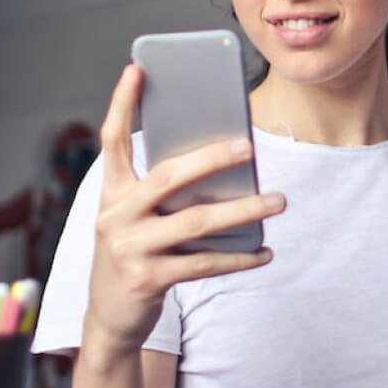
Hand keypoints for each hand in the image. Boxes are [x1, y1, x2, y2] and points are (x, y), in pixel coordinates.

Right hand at [82, 64, 284, 361]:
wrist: (109, 318)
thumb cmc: (133, 254)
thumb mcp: (135, 219)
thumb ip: (162, 193)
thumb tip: (222, 166)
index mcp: (111, 193)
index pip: (112, 140)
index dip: (121, 103)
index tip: (136, 69)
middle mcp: (115, 216)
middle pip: (168, 177)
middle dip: (210, 158)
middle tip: (248, 146)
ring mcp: (130, 249)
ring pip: (196, 221)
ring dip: (243, 210)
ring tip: (278, 200)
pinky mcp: (148, 279)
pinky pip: (204, 264)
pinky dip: (239, 258)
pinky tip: (265, 251)